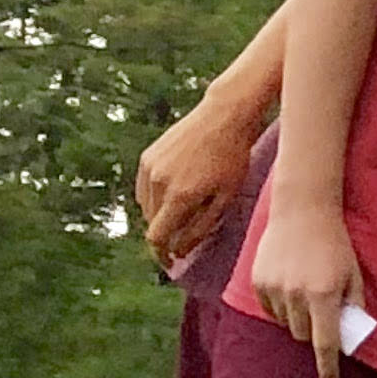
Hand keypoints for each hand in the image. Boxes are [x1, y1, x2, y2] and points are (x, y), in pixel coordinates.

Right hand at [135, 96, 264, 270]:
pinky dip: (154, 198)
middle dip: (166, 235)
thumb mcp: (226, 197)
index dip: (162, 254)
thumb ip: (201, 228)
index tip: (170, 262)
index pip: (157, 238)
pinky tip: (175, 194)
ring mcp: (149, 168)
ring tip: (185, 212)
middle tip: (185, 237)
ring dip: (160, 217)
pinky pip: (143, 189)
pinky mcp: (147, 156)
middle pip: (151, 224)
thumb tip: (179, 251)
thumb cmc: (233, 158)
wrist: (224, 115)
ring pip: (145, 207)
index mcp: (179, 196)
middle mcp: (158, 183)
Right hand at [249, 200, 364, 377]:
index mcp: (324, 295)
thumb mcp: (354, 275)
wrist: (303, 211)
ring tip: (305, 291)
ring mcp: (274, 288)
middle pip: (303, 336)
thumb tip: (350, 336)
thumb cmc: (335, 244)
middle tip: (321, 311)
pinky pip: (269, 310)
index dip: (328, 367)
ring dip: (297, 318)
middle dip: (314, 331)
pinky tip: (289, 285)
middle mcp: (296, 295)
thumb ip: (353, 306)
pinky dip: (280, 307)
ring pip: (285, 324)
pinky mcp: (258, 281)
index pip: (325, 343)